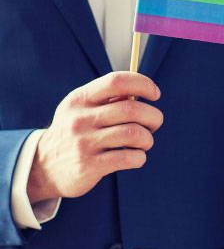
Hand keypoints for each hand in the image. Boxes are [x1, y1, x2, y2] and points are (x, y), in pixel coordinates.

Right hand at [27, 72, 163, 202]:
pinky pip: (129, 157)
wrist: (44, 167)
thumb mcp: (83, 109)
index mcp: (80, 98)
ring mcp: (84, 143)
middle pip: (132, 109)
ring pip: (134, 134)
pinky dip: (140, 157)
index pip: (117, 81)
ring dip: (148, 139)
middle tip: (155, 124)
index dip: (143, 84)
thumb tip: (144, 90)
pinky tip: (136, 157)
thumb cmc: (77, 132)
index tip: (155, 94)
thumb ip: (110, 98)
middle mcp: (80, 118)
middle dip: (154, 116)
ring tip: (145, 142)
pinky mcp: (89, 166)